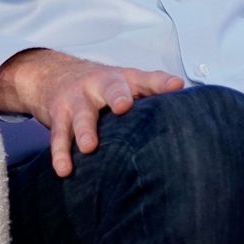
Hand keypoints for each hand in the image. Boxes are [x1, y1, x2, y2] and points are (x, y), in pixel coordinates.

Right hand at [0, 48, 185, 176]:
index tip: (176, 86)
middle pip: (110, 87)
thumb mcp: (127, 84)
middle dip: (117, 96)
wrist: (52, 74)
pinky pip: (59, 135)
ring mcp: (77, 99)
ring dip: (85, 130)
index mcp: (123, 80)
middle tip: (123, 106)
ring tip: (89, 147)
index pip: (146, 79)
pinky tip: (64, 169)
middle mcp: (100, 85)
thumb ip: (154, 95)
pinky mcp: (59, 115)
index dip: (161, 83)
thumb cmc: (101, 86)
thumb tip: (191, 113)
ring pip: (82, 114)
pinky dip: (60, 153)